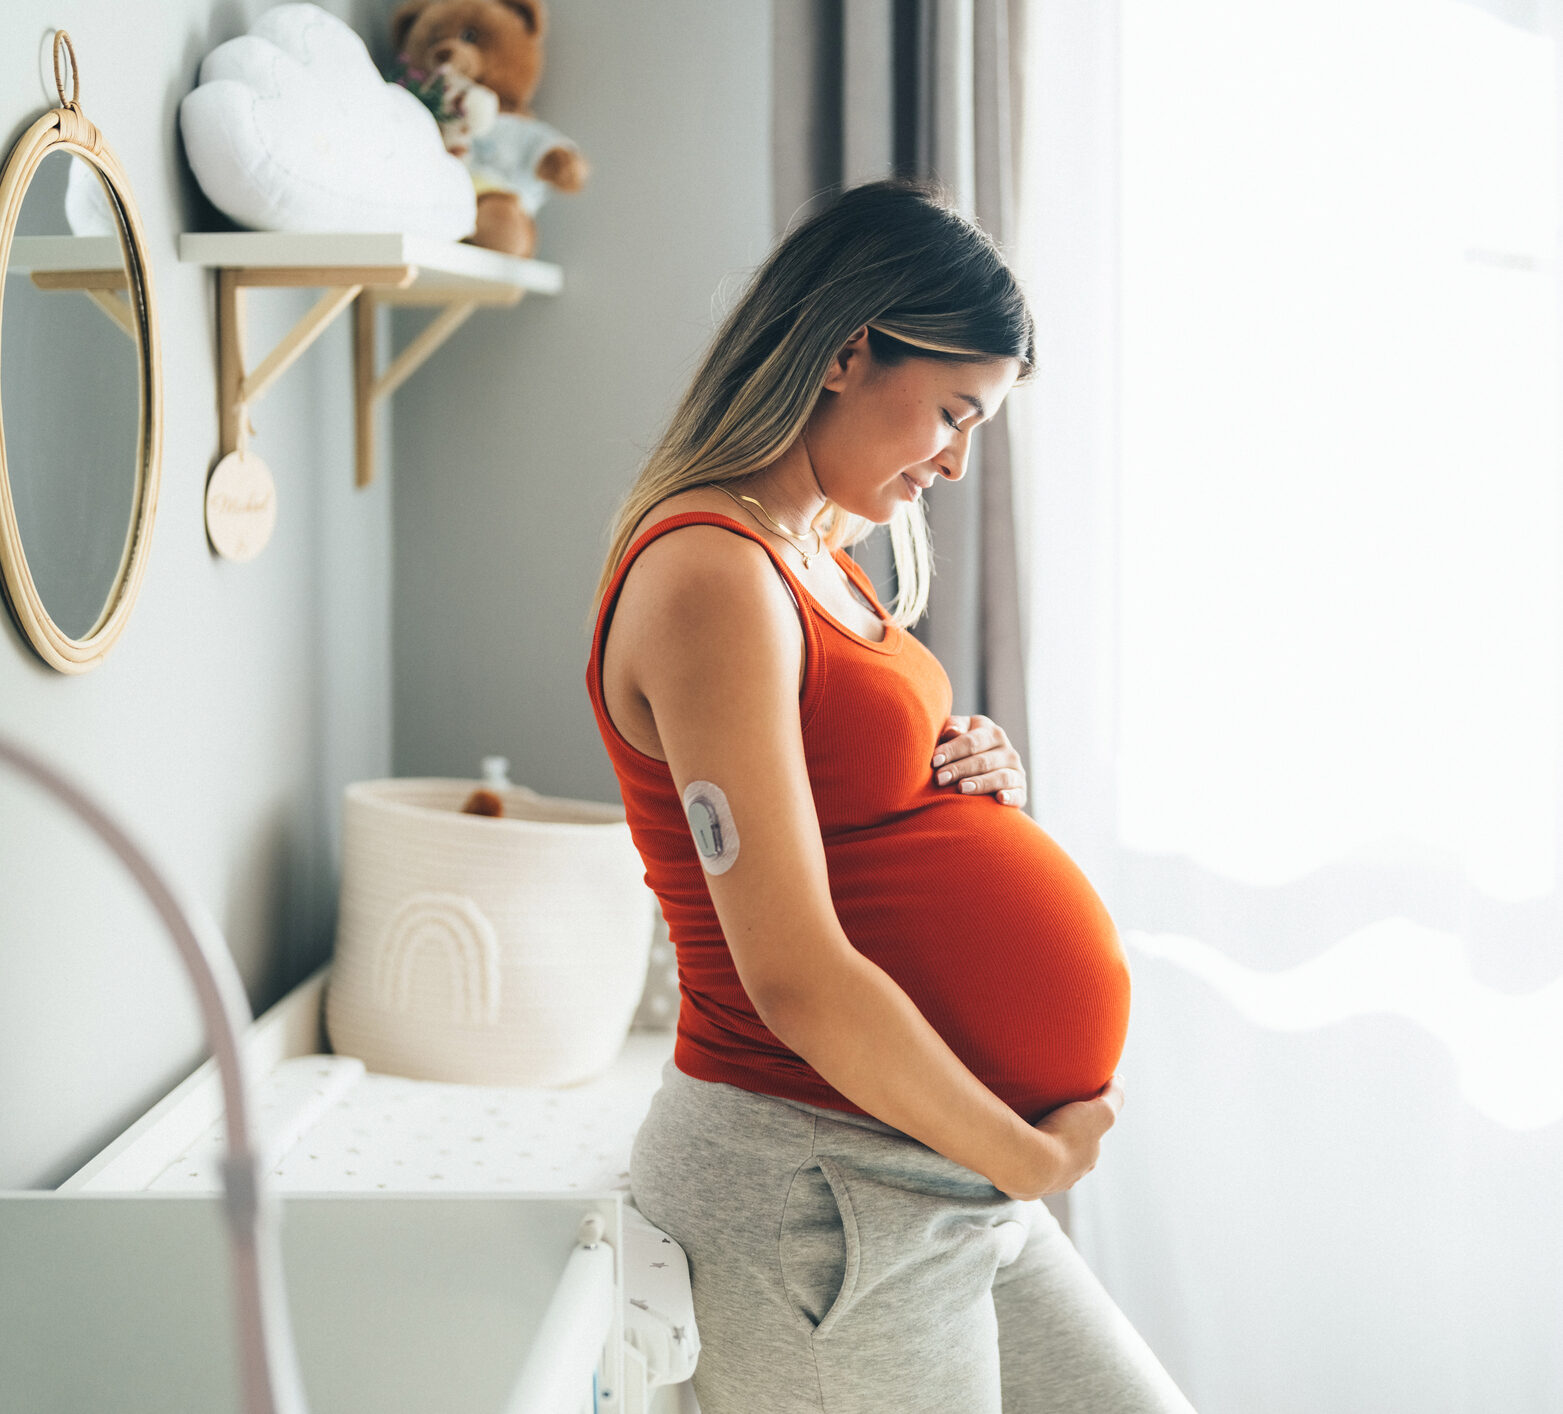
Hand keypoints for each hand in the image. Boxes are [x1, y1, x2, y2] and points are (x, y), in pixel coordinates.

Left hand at [931, 714, 1026, 807]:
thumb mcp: (953, 736)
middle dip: (960, 769)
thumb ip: (951, 730)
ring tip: (961, 788)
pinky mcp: (1021, 789)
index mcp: (990, 731)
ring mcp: (1015, 769)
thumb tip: (952, 732)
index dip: (952, 750)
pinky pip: (1018, 793)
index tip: (934, 761)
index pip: (971, 740)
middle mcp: (1006, 748)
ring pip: (1000, 776)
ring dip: (981, 783)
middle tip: (940, 779)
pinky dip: (1010, 796)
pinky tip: (999, 798)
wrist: (978, 773)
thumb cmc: (958, 751)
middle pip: (983, 760)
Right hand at [996, 1076, 1123, 1200]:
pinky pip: (1019, 1169)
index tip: (1073, 1109)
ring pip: (1042, 1165)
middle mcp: (1068, 1177)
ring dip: (1036, 1151)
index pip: (1091, 1143)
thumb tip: (1119, 1079)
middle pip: (1066, 1156)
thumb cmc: (1064, 1135)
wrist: (1027, 1162)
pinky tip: (1010, 1145)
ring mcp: (1043, 1184)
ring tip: (1023, 1130)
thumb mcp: (1100, 1111)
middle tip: (1045, 1118)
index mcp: (1087, 1160)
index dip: (1085, 1126)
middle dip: (1060, 1141)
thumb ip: (1113, 1096)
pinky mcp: (1018, 1186)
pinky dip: (1017, 1158)